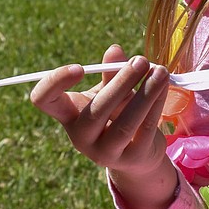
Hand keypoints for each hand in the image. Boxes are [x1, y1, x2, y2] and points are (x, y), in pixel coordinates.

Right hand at [30, 44, 176, 208]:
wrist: (137, 155)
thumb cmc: (117, 114)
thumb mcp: (110, 92)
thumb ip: (111, 73)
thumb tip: (114, 49)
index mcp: (69, 115)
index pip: (44, 100)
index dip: (55, 82)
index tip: (79, 68)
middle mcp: (81, 137)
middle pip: (95, 112)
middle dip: (120, 83)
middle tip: (140, 60)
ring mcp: (106, 152)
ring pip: (125, 124)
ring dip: (146, 94)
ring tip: (160, 71)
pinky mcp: (132, 158)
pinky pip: (145, 128)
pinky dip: (156, 104)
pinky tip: (164, 86)